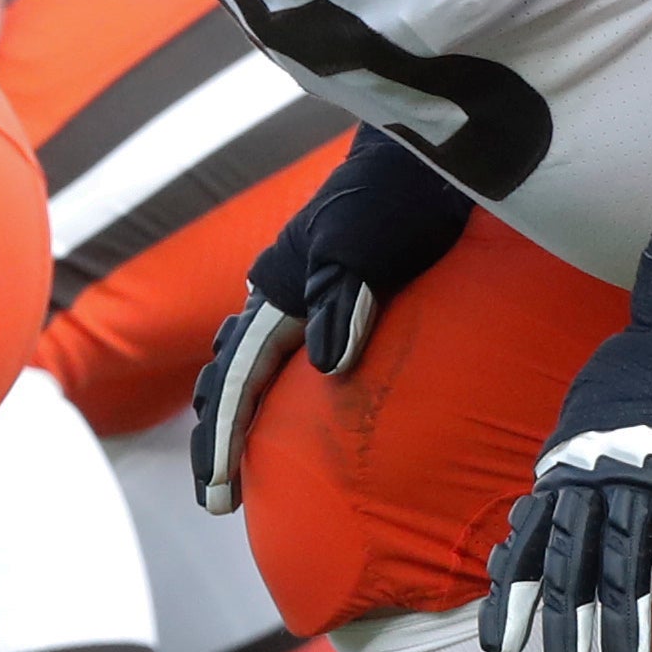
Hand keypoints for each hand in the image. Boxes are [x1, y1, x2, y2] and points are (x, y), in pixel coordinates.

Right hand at [190, 128, 471, 513]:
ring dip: (236, 414)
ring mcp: (305, 295)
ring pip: (250, 364)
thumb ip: (342, 299)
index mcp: (279, 291)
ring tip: (234, 462)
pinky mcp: (339, 294)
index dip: (223, 438)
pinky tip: (292, 409)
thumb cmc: (398, 194)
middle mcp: (281, 296)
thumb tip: (326, 364)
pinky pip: (289, 352)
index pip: (237, 378)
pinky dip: (272, 389)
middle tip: (218, 499)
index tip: (219, 495)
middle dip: (218, 437)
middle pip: (230, 377)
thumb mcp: (364, 241)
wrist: (433, 152)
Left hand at [483, 195, 651, 651]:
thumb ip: (556, 487)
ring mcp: (647, 475)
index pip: (529, 549)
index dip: (512, 602)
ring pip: (629, 556)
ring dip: (624, 616)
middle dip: (563, 622)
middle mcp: (595, 479)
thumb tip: (523, 531)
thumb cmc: (633, 387)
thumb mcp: (575, 435)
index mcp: (563, 475)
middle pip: (573, 563)